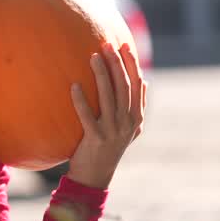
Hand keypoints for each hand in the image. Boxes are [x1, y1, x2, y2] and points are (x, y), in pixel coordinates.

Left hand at [67, 42, 145, 189]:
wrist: (95, 176)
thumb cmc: (109, 147)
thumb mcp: (130, 129)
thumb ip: (137, 105)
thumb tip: (145, 80)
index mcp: (136, 117)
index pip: (137, 84)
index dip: (132, 63)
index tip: (124, 45)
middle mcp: (127, 122)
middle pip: (124, 86)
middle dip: (117, 63)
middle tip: (107, 44)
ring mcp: (112, 131)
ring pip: (109, 97)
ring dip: (102, 74)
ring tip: (93, 56)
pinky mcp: (95, 138)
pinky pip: (87, 115)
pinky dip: (81, 100)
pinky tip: (74, 85)